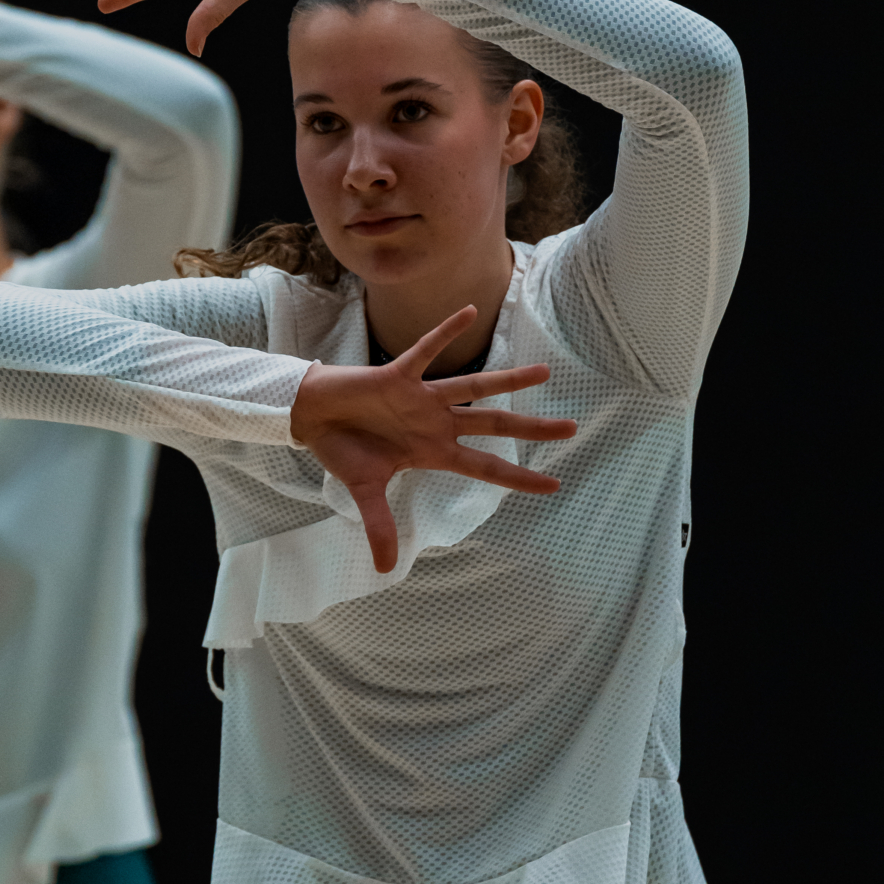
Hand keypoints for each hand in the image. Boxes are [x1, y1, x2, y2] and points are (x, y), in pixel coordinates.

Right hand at [289, 308, 577, 572]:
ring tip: (543, 373)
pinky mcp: (398, 376)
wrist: (311, 417)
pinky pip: (426, 352)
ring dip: (507, 381)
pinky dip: (446, 333)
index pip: (485, 467)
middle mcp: (435, 423)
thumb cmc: (342, 449)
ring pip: (473, 387)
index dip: (518, 478)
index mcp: (433, 451)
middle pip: (493, 425)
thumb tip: (385, 571)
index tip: (554, 485)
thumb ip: (380, 527)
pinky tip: (470, 312)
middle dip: (531, 428)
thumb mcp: (364, 491)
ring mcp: (420, 398)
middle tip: (572, 428)